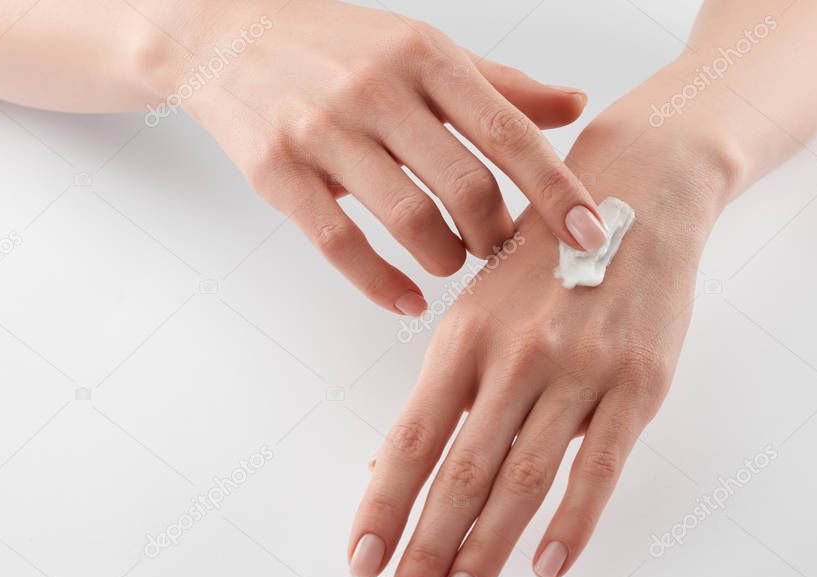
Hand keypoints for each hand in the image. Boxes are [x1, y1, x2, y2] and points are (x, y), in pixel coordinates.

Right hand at [168, 0, 605, 314]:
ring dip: (444, 259)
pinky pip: (340, 243)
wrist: (225, 36)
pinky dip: (381, 283)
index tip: (590, 234)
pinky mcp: (278, 171)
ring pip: (407, 219)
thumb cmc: (336, 47)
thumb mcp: (422, 49)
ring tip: (449, 262)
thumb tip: (576, 105)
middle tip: (497, 250)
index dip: (556, 188)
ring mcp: (323, 130)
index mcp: (425, 57)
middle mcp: (377, 90)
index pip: (508, 131)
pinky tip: (407, 299)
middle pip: (465, 186)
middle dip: (495, 236)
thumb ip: (500, 86)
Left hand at [346, 114, 732, 576]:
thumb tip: (389, 469)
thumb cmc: (545, 259)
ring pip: (525, 477)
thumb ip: (444, 388)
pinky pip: (603, 464)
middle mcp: (514, 355)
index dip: (383, 506)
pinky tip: (548, 566)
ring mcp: (579, 369)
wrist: (638, 194)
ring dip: (488, 549)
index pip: (411, 439)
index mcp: (463, 336)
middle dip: (427, 550)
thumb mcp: (482, 307)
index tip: (362, 562)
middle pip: (462, 472)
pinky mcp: (638, 384)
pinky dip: (576, 521)